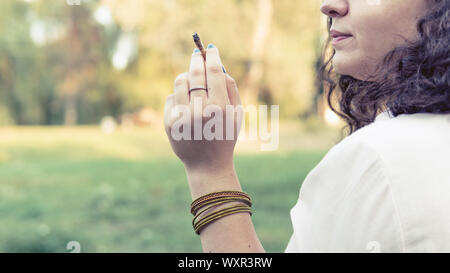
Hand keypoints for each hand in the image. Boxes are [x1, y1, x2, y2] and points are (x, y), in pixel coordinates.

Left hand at [164, 44, 241, 176]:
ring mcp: (182, 118)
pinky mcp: (169, 123)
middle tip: (197, 53)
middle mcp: (200, 111)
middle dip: (196, 60)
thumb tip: (218, 64)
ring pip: (180, 82)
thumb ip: (231, 88)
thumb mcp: (236, 114)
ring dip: (187, 77)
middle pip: (195, 74)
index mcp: (220, 109)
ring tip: (193, 82)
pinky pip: (171, 97)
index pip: (214, 73)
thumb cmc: (225, 136)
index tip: (210, 49)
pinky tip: (186, 105)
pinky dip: (179, 96)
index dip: (212, 57)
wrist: (207, 164)